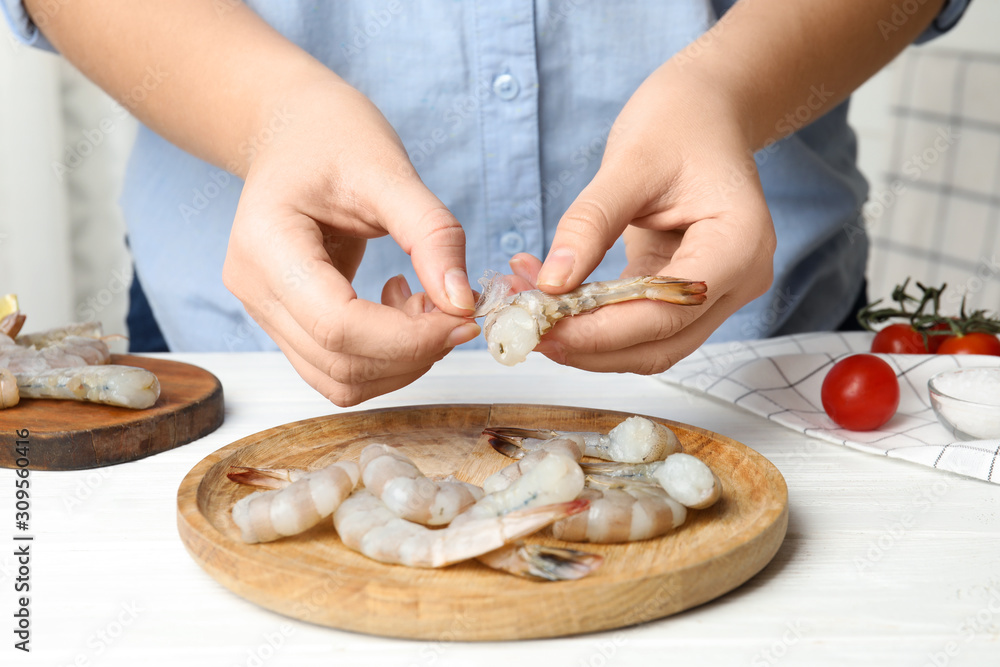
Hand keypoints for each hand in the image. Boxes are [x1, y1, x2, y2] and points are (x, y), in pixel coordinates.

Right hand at [223, 79, 479, 405]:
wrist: (291, 130)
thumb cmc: (332, 136)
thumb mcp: (389, 170)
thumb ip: (432, 235)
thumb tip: (464, 303)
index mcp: (266, 245)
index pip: (338, 326)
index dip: (408, 338)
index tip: (463, 317)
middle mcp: (254, 290)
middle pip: (339, 363)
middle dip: (413, 352)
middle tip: (456, 310)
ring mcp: (264, 312)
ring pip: (339, 380)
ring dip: (401, 362)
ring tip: (427, 304)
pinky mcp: (287, 323)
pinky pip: (338, 367)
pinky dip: (385, 356)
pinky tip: (402, 308)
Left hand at [531, 66, 775, 373]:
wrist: (704, 110)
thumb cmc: (679, 122)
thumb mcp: (629, 162)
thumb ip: (590, 224)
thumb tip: (551, 283)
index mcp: (738, 244)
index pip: (668, 312)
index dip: (602, 331)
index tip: (543, 326)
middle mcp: (738, 279)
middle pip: (660, 344)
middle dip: (588, 345)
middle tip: (525, 328)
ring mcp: (718, 292)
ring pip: (649, 347)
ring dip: (586, 340)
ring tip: (528, 309)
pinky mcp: (688, 294)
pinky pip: (640, 324)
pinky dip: (593, 321)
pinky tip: (551, 297)